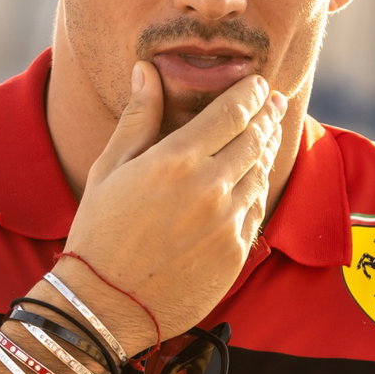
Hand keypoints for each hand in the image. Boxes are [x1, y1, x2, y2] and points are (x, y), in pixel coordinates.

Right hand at [57, 59, 285, 347]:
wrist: (106, 303)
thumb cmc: (98, 231)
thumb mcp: (109, 167)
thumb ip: (138, 116)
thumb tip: (147, 70)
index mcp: (176, 160)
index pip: (232, 112)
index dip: (251, 92)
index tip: (259, 82)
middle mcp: (210, 187)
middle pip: (255, 138)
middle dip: (268, 113)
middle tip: (276, 100)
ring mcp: (227, 222)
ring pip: (261, 173)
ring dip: (267, 148)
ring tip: (268, 132)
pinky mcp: (236, 252)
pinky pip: (257, 209)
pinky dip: (259, 187)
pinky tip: (254, 177)